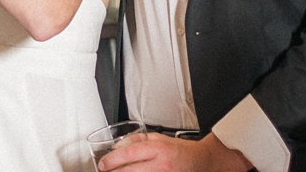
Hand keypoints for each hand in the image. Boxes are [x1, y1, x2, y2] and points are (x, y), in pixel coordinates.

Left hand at [96, 133, 251, 171]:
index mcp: (157, 148)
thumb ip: (136, 139)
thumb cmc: (180, 150)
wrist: (202, 161)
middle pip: (129, 171)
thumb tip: (117, 146)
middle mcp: (161, 165)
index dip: (111, 160)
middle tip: (105, 171)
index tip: (103, 164)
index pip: (128, 154)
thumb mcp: (158, 137)